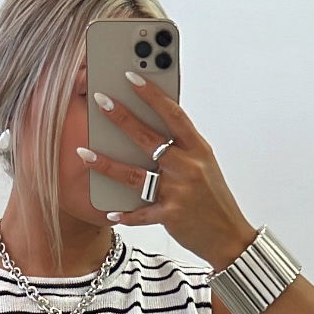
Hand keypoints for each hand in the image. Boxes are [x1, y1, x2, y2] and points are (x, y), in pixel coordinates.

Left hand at [77, 71, 258, 269]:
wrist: (229, 236)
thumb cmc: (214, 197)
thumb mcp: (204, 165)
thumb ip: (182, 147)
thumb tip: (151, 125)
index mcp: (199, 149)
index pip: (173, 114)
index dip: (152, 95)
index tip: (131, 77)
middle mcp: (188, 167)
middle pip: (149, 138)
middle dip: (121, 117)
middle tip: (100, 101)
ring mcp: (179, 192)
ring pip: (135, 175)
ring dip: (107, 164)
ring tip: (83, 153)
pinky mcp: (171, 216)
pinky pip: (141, 214)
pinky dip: (125, 214)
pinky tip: (110, 211)